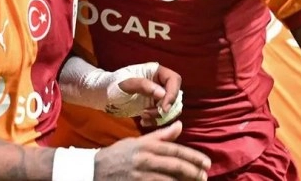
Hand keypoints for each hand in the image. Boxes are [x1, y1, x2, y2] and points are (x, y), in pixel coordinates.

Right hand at [94, 121, 209, 179]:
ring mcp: (141, 176)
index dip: (193, 157)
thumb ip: (160, 135)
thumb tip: (180, 125)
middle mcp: (145, 159)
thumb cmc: (118, 155)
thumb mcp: (137, 141)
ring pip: (169, 180)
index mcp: (147, 146)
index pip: (175, 150)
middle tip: (205, 176)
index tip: (206, 163)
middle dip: (193, 172)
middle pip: (175, 166)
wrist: (94, 171)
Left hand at [116, 64, 182, 126]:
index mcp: (155, 71)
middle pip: (174, 95)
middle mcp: (160, 82)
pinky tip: (143, 121)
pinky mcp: (153, 106)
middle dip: (165, 108)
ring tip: (143, 117)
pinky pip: (162, 116)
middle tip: (148, 113)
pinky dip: (155, 121)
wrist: (104, 95)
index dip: (172, 94)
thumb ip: (143, 86)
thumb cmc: (113, 85)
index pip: (174, 80)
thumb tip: (162, 94)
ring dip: (159, 116)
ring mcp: (157, 95)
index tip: (164, 108)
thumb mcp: (126, 84)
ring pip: (170, 107)